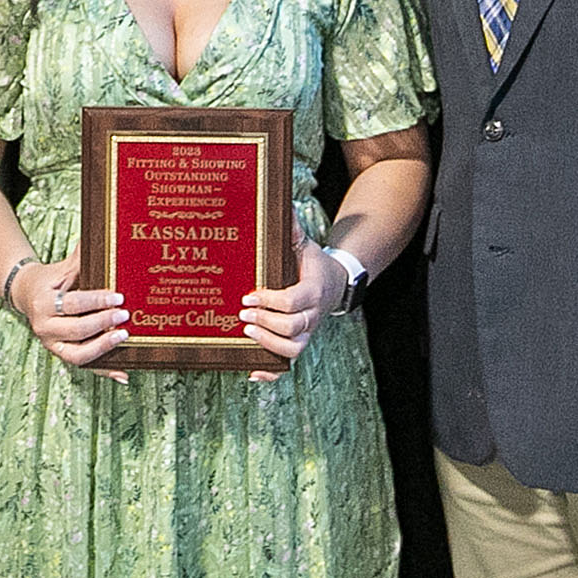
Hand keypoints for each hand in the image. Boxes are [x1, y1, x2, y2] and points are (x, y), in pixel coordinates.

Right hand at [13, 248, 128, 382]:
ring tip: (123, 337)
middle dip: (102, 323)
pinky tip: (123, 375)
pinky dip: (104, 372)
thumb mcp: (63, 267)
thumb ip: (81, 256)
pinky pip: (84, 366)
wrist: (28, 294)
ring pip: (78, 355)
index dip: (97, 301)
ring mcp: (52, 344)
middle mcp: (45, 327)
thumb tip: (100, 234)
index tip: (118, 297)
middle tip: (125, 315)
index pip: (73, 304)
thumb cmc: (51, 279)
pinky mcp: (61, 354)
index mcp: (44, 304)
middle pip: (76, 330)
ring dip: (102, 348)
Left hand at [239, 217, 339, 381]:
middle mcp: (313, 314)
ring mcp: (308, 331)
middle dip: (266, 323)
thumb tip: (283, 205)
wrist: (336, 281)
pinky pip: (290, 363)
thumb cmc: (313, 262)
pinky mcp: (301, 342)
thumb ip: (293, 230)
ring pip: (294, 349)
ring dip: (269, 345)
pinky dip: (272, 372)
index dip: (271, 301)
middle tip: (242, 315)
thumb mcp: (305, 245)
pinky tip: (253, 372)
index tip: (250, 296)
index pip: (294, 301)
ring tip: (247, 333)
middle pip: (294, 327)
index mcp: (313, 290)